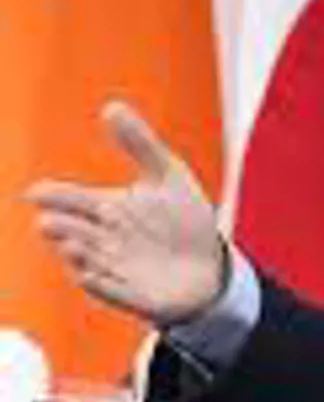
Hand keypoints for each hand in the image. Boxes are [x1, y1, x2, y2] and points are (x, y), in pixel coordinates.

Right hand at [24, 101, 225, 325]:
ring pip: (87, 263)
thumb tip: (111, 106)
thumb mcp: (167, 175)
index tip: (36, 192)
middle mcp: (103, 240)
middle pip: (73, 232)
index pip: (72, 200)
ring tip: (73, 244)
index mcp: (106, 209)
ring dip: (79, 255)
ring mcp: (115, 270)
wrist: (209, 265)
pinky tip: (90, 277)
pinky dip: (102, 285)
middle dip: (62, 227)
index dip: (54, 196)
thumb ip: (139, 144)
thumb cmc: (182, 218)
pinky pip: (113, 292)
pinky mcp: (133, 296)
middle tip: (53, 219)